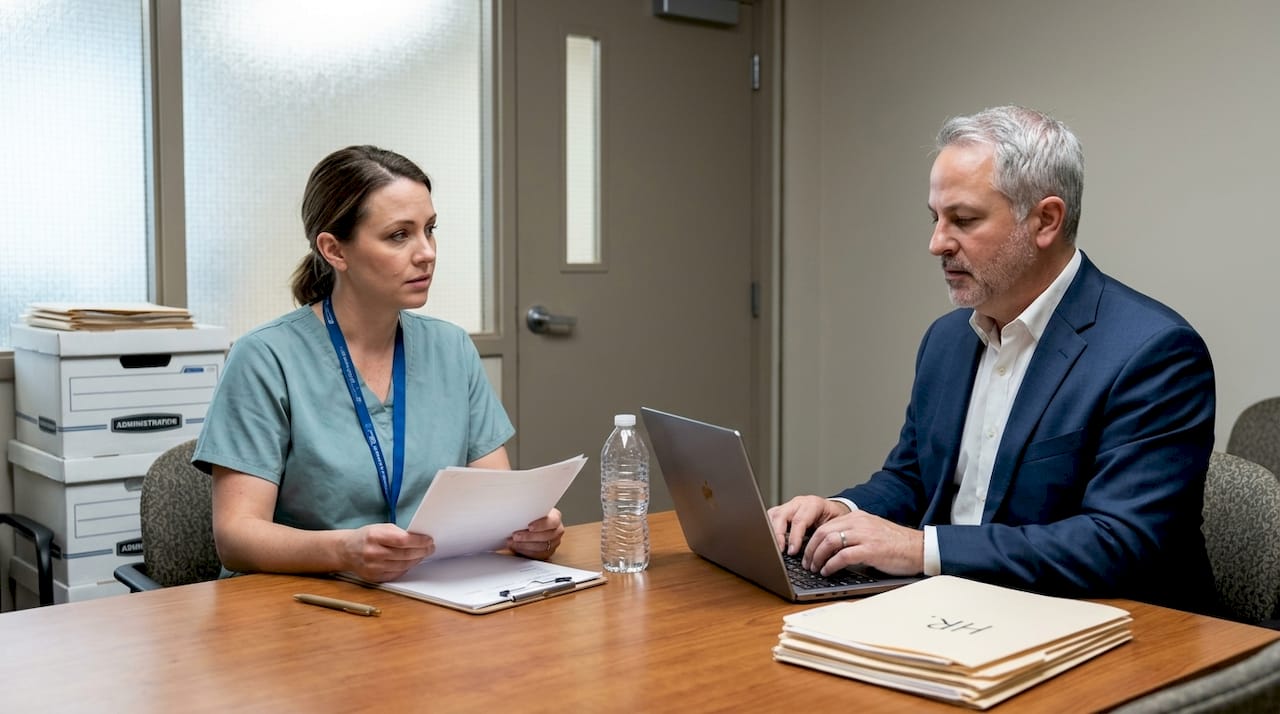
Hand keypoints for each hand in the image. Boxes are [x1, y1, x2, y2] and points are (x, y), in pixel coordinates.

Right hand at [342, 523, 434, 582]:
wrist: (347, 551)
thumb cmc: (366, 537)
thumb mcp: (380, 528)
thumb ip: (398, 533)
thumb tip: (419, 539)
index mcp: (374, 536)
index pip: (403, 540)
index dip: (419, 541)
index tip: (429, 540)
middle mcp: (372, 553)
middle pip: (404, 554)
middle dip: (421, 551)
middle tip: (430, 548)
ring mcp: (373, 567)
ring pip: (402, 566)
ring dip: (416, 560)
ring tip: (422, 554)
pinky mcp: (374, 578)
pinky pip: (396, 574)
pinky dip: (406, 568)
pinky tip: (411, 562)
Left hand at [508, 508, 564, 559]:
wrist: (532, 524)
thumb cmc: (531, 516)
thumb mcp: (531, 510)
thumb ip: (528, 512)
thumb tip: (517, 513)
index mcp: (556, 517)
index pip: (553, 522)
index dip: (541, 525)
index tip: (529, 527)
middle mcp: (557, 531)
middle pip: (546, 536)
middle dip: (528, 537)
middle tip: (515, 536)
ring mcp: (554, 543)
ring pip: (541, 547)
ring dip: (524, 545)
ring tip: (512, 542)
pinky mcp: (547, 553)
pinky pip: (537, 555)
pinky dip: (525, 551)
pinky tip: (517, 547)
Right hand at [767, 495, 851, 556]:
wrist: (833, 512)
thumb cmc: (834, 520)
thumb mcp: (833, 528)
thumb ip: (825, 538)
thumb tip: (820, 555)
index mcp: (813, 504)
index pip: (799, 520)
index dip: (794, 537)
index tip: (792, 551)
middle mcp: (799, 503)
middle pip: (781, 515)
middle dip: (778, 535)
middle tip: (780, 551)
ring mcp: (789, 505)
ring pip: (773, 515)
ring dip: (771, 532)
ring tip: (773, 547)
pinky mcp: (782, 510)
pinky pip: (770, 517)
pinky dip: (768, 529)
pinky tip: (770, 540)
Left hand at [802, 510, 923, 576]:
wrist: (920, 548)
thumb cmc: (897, 545)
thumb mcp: (871, 533)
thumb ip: (853, 535)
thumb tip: (831, 549)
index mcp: (858, 518)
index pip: (826, 525)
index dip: (812, 540)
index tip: (806, 552)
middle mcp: (859, 523)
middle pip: (823, 532)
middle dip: (810, 549)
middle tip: (806, 563)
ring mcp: (865, 535)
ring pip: (829, 542)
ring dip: (818, 557)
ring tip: (815, 568)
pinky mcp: (871, 549)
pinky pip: (843, 556)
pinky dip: (831, 565)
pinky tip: (828, 571)